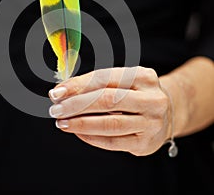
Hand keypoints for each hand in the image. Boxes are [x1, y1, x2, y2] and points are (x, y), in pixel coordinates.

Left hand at [48, 66, 171, 155]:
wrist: (165, 114)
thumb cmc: (135, 94)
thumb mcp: (122, 81)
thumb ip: (95, 84)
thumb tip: (63, 91)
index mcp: (144, 76)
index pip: (106, 78)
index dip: (79, 85)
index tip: (58, 91)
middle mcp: (152, 99)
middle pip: (108, 100)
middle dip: (77, 105)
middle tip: (56, 109)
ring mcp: (152, 123)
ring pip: (110, 123)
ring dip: (80, 123)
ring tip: (61, 122)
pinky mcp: (146, 144)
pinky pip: (113, 142)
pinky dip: (91, 137)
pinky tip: (77, 131)